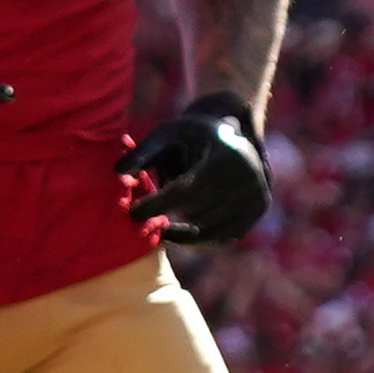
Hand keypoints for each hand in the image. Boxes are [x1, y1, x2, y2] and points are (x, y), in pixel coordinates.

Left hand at [119, 94, 271, 245]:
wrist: (233, 134)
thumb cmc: (192, 134)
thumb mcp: (167, 134)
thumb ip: (142, 152)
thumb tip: (117, 171)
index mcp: (228, 156)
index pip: (187, 190)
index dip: (157, 205)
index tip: (132, 214)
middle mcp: (250, 180)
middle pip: (193, 211)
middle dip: (169, 210)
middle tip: (147, 209)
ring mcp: (256, 200)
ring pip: (204, 229)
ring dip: (181, 223)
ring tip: (164, 212)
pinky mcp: (254, 215)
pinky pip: (217, 238)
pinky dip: (195, 236)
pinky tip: (176, 228)